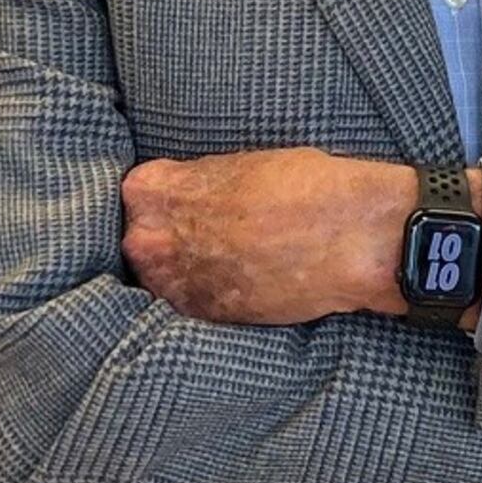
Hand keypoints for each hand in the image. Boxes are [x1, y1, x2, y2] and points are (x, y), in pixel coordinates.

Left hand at [121, 148, 411, 326]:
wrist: (346, 235)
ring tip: (226, 261)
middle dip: (170, 240)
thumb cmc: (302, 186)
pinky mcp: (203, 316)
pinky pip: (190, 304)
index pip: (136, 198)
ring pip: (161, 278)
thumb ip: (195, 185)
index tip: (188, 208)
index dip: (168, 204)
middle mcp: (149, 241)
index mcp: (150, 192)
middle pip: (142, 241)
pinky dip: (208, 296)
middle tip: (209, 236)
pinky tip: (238, 282)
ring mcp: (172, 284)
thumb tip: (186, 198)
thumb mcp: (236, 166)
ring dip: (185, 272)